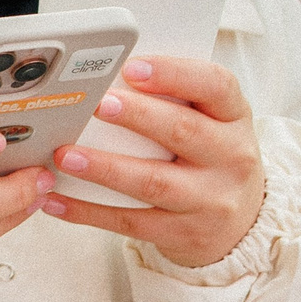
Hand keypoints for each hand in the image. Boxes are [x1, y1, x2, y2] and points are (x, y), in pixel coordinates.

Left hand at [41, 57, 265, 269]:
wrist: (243, 221)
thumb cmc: (212, 153)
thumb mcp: (211, 119)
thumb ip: (173, 96)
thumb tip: (105, 74)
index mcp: (234, 116)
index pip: (215, 85)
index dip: (174, 74)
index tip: (133, 68)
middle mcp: (231, 157)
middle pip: (182, 131)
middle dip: (136, 116)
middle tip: (97, 104)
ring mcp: (211, 200)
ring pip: (154, 182)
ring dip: (105, 168)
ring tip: (66, 155)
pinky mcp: (185, 233)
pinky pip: (132, 222)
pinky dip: (89, 211)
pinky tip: (57, 200)